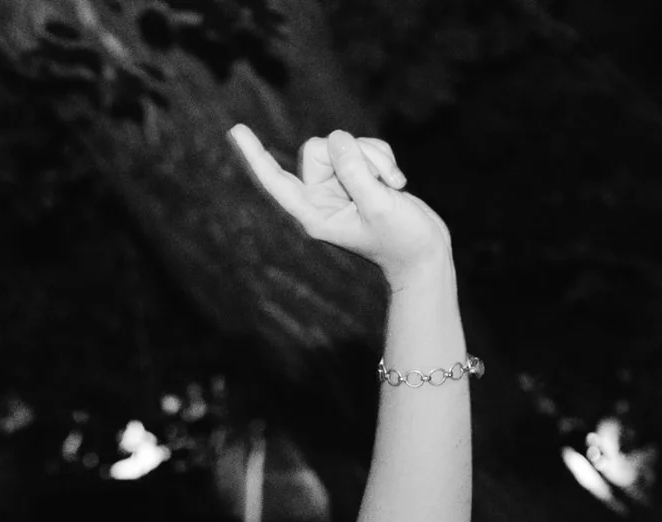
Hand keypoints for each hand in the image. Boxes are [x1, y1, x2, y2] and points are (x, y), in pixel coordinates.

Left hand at [229, 126, 450, 286]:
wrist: (426, 253)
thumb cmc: (402, 240)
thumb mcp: (379, 205)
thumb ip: (356, 172)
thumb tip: (338, 140)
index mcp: (314, 214)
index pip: (276, 181)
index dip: (256, 155)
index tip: (236, 129)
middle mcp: (321, 198)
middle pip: (319, 149)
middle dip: (355, 154)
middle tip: (382, 182)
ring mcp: (340, 185)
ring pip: (345, 144)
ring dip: (374, 157)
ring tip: (393, 186)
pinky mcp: (359, 175)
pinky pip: (364, 146)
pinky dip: (384, 157)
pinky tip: (397, 182)